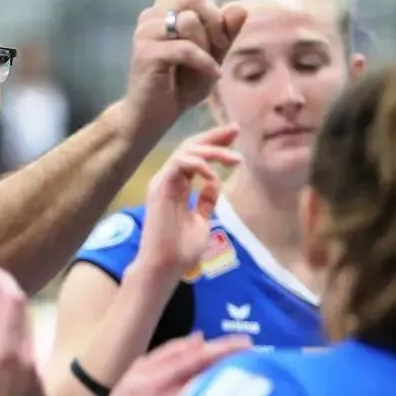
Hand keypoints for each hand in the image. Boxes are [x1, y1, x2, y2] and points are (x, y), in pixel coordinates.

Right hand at [105, 332, 250, 395]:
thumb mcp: (137, 369)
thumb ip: (168, 352)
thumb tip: (200, 339)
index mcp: (157, 378)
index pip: (197, 358)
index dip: (223, 349)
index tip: (246, 341)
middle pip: (213, 377)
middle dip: (236, 365)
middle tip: (258, 355)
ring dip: (234, 382)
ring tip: (251, 371)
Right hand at [123, 0, 247, 133]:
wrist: (149, 118)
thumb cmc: (180, 87)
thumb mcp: (213, 58)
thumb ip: (227, 34)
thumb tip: (238, 8)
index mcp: (166, 10)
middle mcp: (152, 14)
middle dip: (216, 24)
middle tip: (215, 53)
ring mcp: (146, 32)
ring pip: (195, 21)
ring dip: (211, 48)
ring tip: (206, 70)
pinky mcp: (147, 52)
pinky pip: (189, 49)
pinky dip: (206, 66)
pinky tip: (209, 79)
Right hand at [137, 125, 241, 273]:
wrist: (166, 266)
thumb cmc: (181, 250)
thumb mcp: (201, 220)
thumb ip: (206, 201)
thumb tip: (215, 182)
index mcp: (176, 186)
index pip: (194, 156)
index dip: (214, 144)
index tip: (235, 137)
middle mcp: (168, 180)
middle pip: (190, 147)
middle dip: (214, 136)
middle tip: (236, 129)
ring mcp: (163, 182)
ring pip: (185, 151)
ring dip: (212, 150)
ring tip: (234, 158)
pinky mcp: (160, 188)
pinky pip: (179, 164)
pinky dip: (197, 163)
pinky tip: (212, 173)